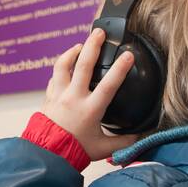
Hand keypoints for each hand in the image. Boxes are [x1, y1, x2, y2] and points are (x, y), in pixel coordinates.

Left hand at [41, 29, 137, 159]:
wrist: (47, 154)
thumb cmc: (75, 151)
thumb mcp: (103, 148)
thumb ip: (123, 142)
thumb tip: (140, 137)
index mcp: (90, 109)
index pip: (108, 85)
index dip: (120, 69)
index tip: (128, 55)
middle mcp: (74, 98)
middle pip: (83, 65)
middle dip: (92, 46)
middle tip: (100, 32)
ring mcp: (59, 95)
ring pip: (63, 66)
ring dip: (71, 52)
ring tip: (80, 45)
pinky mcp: (49, 97)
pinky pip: (54, 77)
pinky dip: (61, 69)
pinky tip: (66, 66)